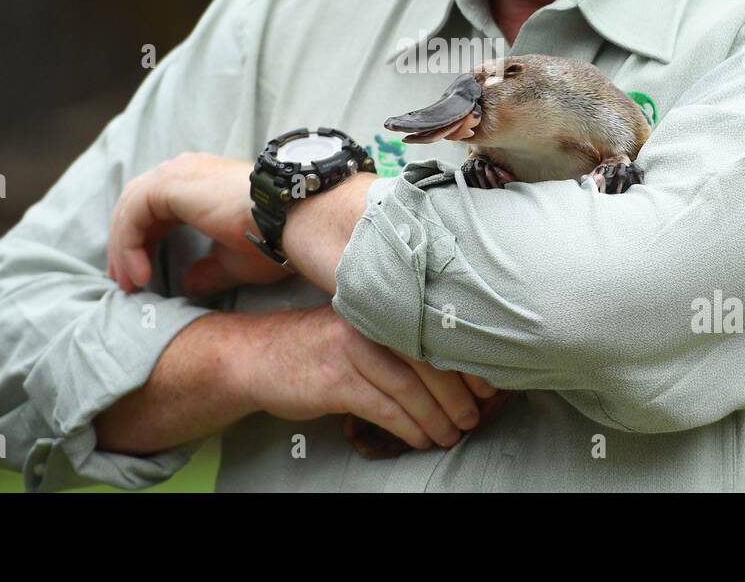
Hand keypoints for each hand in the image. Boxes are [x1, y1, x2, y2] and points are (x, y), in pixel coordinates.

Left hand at [106, 153, 290, 292]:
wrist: (293, 217)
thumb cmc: (276, 235)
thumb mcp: (237, 260)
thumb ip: (209, 270)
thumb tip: (189, 284)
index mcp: (202, 183)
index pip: (157, 206)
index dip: (143, 240)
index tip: (142, 276)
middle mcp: (187, 170)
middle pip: (137, 204)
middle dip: (126, 244)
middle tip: (124, 282)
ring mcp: (178, 173)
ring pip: (130, 207)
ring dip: (124, 248)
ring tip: (130, 284)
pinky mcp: (170, 184)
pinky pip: (133, 214)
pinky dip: (129, 245)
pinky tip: (140, 274)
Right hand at [247, 306, 499, 450]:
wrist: (257, 356)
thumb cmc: (318, 346)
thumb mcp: (358, 329)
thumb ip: (396, 337)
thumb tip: (452, 366)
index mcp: (380, 305)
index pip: (435, 333)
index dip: (465, 363)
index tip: (487, 387)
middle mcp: (369, 322)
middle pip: (428, 361)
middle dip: (458, 396)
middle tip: (474, 418)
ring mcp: (351, 350)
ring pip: (410, 388)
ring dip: (437, 417)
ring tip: (452, 434)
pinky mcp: (336, 381)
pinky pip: (384, 408)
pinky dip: (409, 427)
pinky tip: (421, 438)